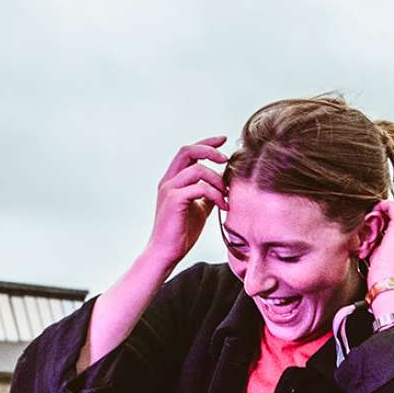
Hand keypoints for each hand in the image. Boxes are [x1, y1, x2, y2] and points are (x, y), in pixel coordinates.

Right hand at [147, 138, 228, 267]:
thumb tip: (224, 184)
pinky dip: (215, 194)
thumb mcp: (199, 208)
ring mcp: (169, 189)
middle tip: (227, 159)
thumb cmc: (181, 232)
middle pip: (187, 151)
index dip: (206, 143)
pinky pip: (199, 188)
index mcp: (173, 180)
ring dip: (217, 179)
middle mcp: (168, 181)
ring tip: (226, 195)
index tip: (223, 140)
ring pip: (197, 169)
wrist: (167, 252)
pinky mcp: (174, 200)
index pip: (188, 152)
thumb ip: (208, 194)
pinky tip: (223, 205)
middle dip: (210, 150)